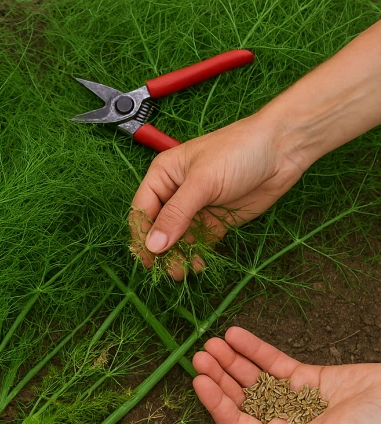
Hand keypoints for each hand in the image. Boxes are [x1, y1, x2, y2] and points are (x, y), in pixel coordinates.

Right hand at [129, 115, 307, 279]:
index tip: (147, 258)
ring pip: (177, 238)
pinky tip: (198, 265)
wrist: (282, 149)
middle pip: (158, 228)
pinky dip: (196, 255)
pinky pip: (199, 242)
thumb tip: (153, 246)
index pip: (142, 210)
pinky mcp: (215, 221)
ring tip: (181, 273)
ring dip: (177, 256)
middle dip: (160, 250)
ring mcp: (195, 208)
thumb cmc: (236, 153)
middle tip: (165, 270)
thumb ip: (176, 215)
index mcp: (162, 176)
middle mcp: (174, 193)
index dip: (141, 235)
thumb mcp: (202, 182)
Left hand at [193, 327, 380, 423]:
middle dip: (218, 378)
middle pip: (240, 400)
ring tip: (212, 342)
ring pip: (251, 379)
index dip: (217, 404)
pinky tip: (235, 335)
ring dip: (230, 361)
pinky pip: (272, 362)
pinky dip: (253, 349)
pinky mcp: (304, 378)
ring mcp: (291, 400)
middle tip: (199, 356)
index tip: (200, 381)